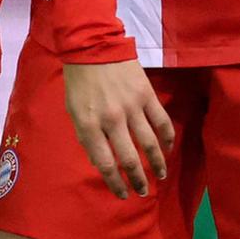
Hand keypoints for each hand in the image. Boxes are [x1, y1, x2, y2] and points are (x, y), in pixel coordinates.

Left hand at [63, 60, 174, 199]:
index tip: (122, 194)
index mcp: (88, 124)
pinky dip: (167, 139)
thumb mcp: (72, 109)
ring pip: (150, 144)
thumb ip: (84, 135)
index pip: (105, 163)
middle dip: (138, 180)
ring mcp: (131, 107)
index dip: (114, 183)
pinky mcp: (146, 95)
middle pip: (130, 159)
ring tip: (159, 176)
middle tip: (143, 192)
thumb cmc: (78, 79)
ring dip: (157, 164)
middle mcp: (111, 119)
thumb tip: (99, 161)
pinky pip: (162, 122)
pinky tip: (167, 149)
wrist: (92, 45)